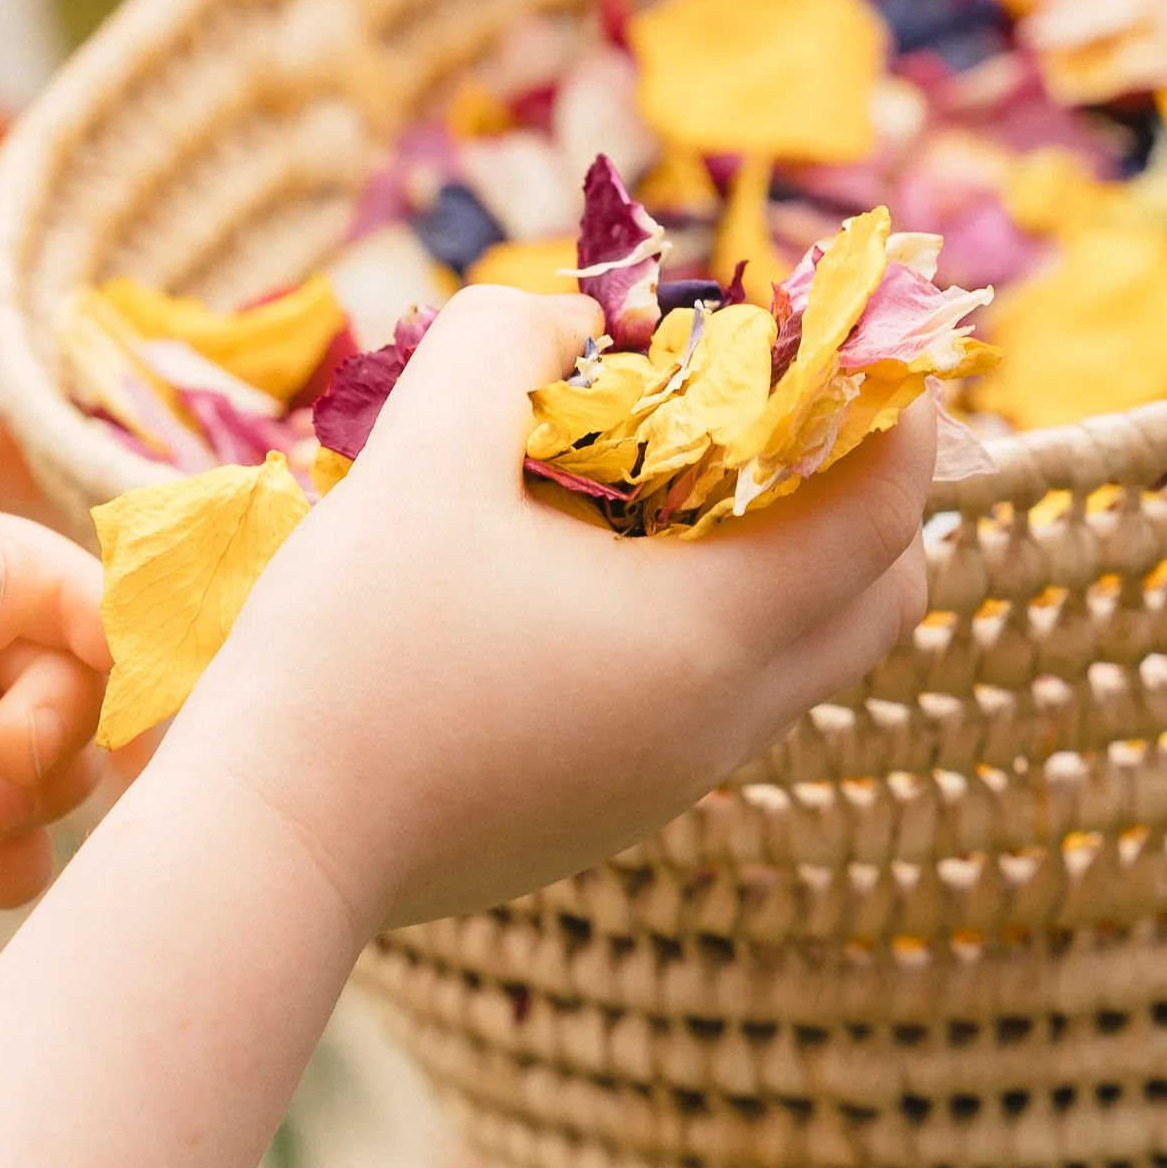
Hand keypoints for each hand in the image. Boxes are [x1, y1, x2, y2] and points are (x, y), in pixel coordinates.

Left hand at [0, 502, 111, 910]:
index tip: (134, 673)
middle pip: (75, 675)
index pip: (49, 577)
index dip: (104, 621)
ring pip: (62, 767)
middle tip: (5, 764)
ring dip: (30, 802)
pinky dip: (2, 867)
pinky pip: (21, 851)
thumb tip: (7, 575)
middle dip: (57, 724)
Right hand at [170, 287, 931, 933]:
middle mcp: (726, 722)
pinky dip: (712, 615)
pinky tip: (598, 562)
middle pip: (881, 603)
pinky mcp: (612, 809)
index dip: (898, 418)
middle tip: (789, 405)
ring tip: (682, 468)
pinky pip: (717, 697)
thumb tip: (585, 318)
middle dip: (869, 492)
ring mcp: (673, 780)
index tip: (862, 344)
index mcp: (716, 634)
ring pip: (802, 655)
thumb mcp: (423, 451)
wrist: (267, 849)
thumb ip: (508, 341)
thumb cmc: (352, 648)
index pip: (886, 519)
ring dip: (784, 553)